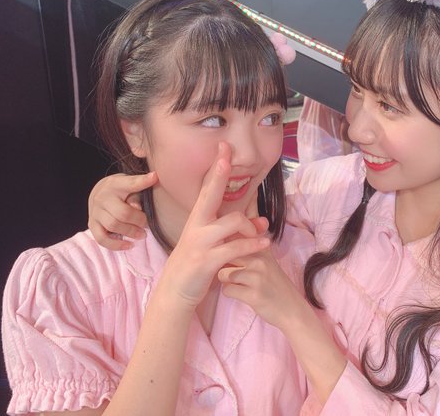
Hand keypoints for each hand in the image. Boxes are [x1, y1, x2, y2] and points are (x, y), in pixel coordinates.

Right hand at [87, 172, 156, 249]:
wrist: (99, 193)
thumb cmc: (121, 190)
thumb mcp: (129, 185)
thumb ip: (137, 193)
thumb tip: (137, 208)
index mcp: (115, 184)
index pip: (130, 183)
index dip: (143, 181)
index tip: (155, 177)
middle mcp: (102, 197)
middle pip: (123, 213)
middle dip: (139, 220)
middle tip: (147, 223)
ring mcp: (95, 212)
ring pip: (113, 226)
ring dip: (131, 232)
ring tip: (142, 234)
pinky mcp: (92, 225)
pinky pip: (102, 239)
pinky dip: (116, 245)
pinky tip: (129, 245)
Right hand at [159, 143, 270, 308]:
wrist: (176, 292)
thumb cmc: (197, 264)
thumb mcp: (216, 245)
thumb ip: (238, 233)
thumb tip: (263, 222)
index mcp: (197, 219)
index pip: (207, 188)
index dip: (216, 168)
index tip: (223, 148)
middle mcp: (196, 226)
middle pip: (210, 194)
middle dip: (219, 174)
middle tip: (228, 155)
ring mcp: (200, 243)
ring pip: (231, 222)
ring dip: (250, 227)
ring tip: (262, 234)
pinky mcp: (206, 261)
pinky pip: (234, 248)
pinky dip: (252, 246)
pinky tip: (263, 244)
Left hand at [218, 247, 306, 330]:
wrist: (292, 309)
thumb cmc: (276, 285)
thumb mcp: (268, 261)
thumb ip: (251, 249)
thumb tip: (224, 242)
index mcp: (263, 249)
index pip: (235, 240)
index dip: (227, 249)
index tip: (231, 258)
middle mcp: (260, 260)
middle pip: (226, 256)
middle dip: (224, 265)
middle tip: (233, 273)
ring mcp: (257, 277)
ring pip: (223, 273)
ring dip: (226, 281)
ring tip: (238, 285)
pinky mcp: (253, 295)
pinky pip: (227, 290)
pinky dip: (230, 293)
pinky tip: (242, 294)